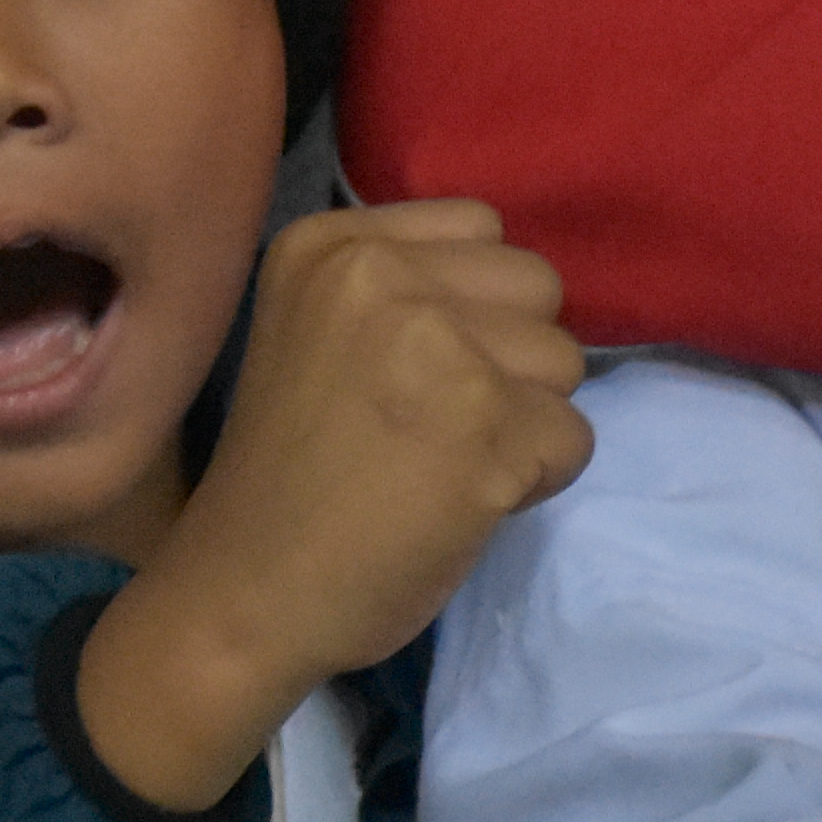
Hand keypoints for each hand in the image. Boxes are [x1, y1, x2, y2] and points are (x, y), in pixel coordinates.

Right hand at [77, 201, 590, 815]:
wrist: (246, 592)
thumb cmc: (286, 475)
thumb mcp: (317, 332)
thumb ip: (401, 292)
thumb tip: (514, 304)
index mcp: (329, 245)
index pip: (481, 230)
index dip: (470, 309)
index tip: (407, 372)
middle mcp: (378, 273)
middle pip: (535, 285)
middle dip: (508, 357)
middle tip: (433, 423)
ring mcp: (434, 344)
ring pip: (564, 360)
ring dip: (525, 419)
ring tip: (444, 462)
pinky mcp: (486, 423)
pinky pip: (575, 437)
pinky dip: (536, 481)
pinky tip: (462, 500)